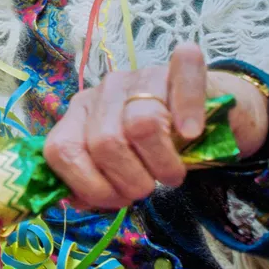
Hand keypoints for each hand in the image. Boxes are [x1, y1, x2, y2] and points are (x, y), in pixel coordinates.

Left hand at [43, 43, 268, 209]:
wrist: (207, 118)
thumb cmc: (158, 149)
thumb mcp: (119, 168)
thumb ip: (95, 183)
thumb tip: (77, 201)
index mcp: (80, 114)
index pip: (61, 150)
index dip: (89, 187)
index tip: (118, 200)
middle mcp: (106, 90)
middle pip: (104, 143)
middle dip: (130, 182)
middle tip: (151, 187)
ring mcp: (142, 75)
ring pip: (140, 124)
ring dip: (163, 165)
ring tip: (172, 174)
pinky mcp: (180, 68)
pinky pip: (181, 79)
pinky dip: (188, 110)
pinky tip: (191, 132)